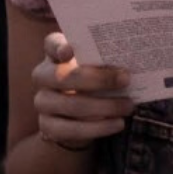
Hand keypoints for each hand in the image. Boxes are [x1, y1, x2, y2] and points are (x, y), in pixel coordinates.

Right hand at [32, 33, 134, 149]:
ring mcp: (42, 102)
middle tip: (126, 79)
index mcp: (55, 54)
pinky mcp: (47, 126)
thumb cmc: (92, 80)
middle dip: (98, 79)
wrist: (76, 115)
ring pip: (73, 105)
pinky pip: (73, 129)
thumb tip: (130, 64)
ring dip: (106, 106)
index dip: (59, 47)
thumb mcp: (97, 66)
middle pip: (64, 77)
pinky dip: (99, 127)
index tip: (71, 50)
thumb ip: (105, 60)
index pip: (52, 44)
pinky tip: (118, 123)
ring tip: (128, 106)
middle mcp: (42, 76)